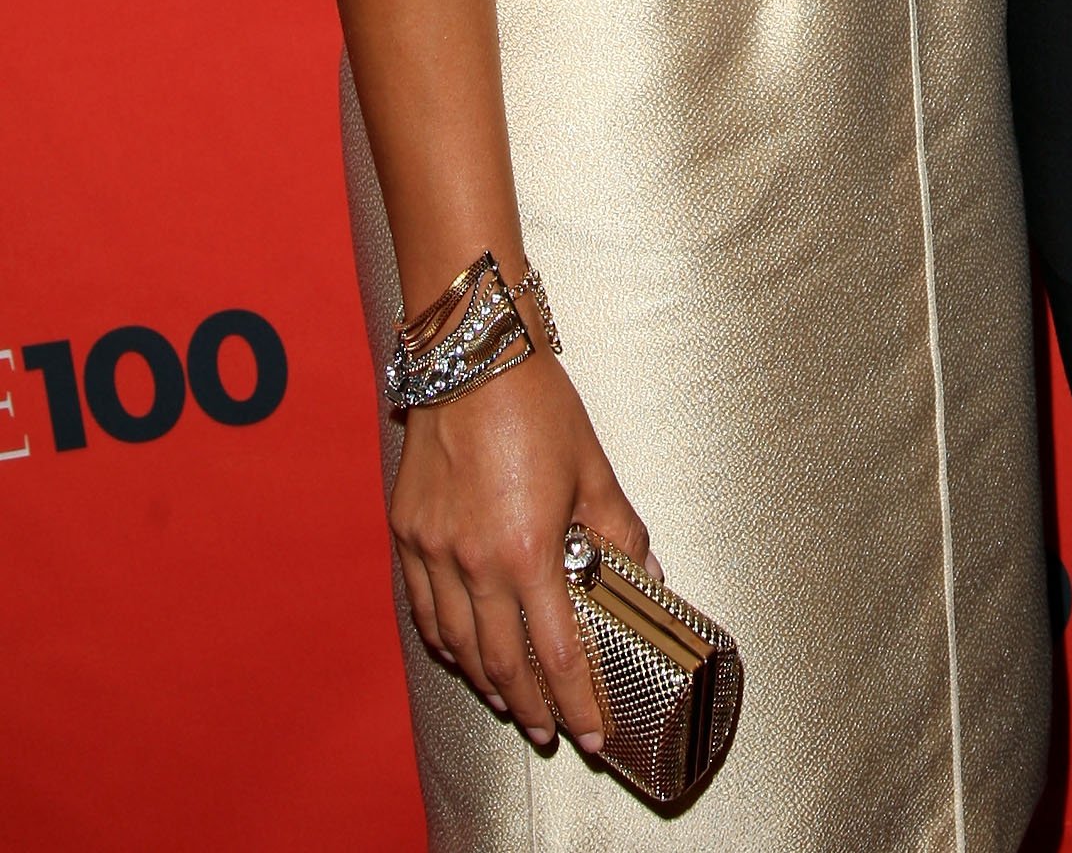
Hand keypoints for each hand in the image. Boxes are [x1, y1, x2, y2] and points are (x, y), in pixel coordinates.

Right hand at [389, 339, 650, 752]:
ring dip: (485, 681)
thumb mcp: (593, 468)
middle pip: (500, 663)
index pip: (555, 652)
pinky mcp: (407, 534)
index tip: (589, 732)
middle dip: (531, 707)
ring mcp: (434, 551)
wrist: (473, 359)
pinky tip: (459, 649)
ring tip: (511, 700)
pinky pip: (421, 608)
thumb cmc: (537, 406)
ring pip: (455, 644)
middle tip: (549, 730)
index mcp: (528, 551)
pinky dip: (442, 640)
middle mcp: (474, 562)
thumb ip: (618, 528)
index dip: (576, 700)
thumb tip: (645, 571)